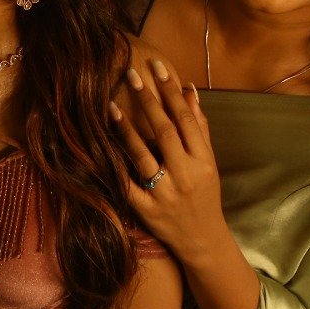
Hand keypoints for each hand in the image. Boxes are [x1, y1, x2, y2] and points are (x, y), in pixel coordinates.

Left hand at [110, 58, 228, 261]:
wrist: (202, 240)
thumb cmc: (205, 195)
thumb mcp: (208, 162)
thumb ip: (200, 128)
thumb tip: (190, 92)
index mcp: (203, 161)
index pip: (186, 120)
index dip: (172, 92)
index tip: (158, 68)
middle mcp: (186, 175)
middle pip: (165, 132)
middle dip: (148, 100)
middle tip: (131, 74)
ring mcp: (164, 194)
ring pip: (143, 156)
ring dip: (126, 128)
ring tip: (111, 104)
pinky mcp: (146, 210)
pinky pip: (126, 184)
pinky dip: (115, 164)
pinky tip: (101, 144)